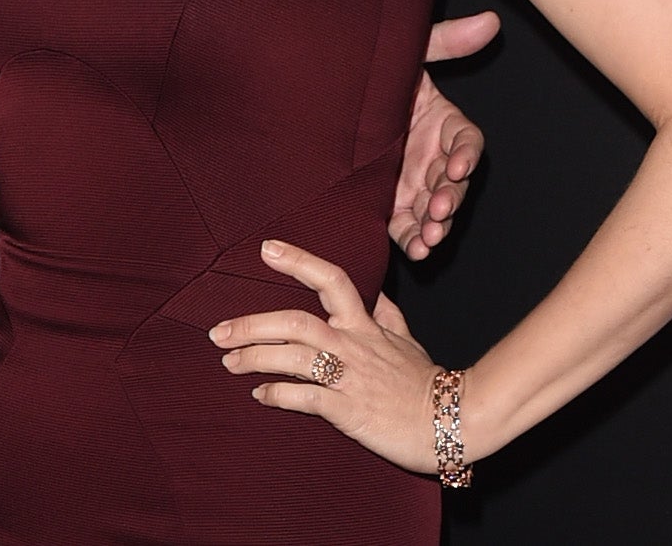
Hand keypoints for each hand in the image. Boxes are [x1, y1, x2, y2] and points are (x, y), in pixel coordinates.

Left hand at [212, 240, 442, 473]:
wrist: (453, 422)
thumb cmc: (427, 383)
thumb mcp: (408, 340)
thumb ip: (388, 315)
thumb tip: (377, 294)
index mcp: (366, 324)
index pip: (331, 280)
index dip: (299, 261)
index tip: (266, 249)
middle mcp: (353, 344)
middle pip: (295, 322)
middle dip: (251, 324)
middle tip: (218, 331)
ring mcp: (350, 377)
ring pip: (293, 357)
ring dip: (254, 357)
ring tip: (229, 361)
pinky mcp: (348, 410)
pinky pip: (304, 397)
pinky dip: (277, 394)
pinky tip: (259, 394)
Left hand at [391, 12, 496, 258]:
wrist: (323, 96)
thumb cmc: (369, 72)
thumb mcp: (406, 53)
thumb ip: (444, 39)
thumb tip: (490, 21)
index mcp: (441, 122)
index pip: (466, 141)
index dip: (465, 155)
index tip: (456, 167)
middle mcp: (433, 155)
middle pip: (453, 182)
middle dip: (450, 199)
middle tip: (439, 211)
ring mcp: (414, 182)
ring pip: (435, 209)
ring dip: (436, 226)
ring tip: (429, 238)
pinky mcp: (391, 202)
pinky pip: (407, 226)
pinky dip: (413, 239)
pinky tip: (414, 250)